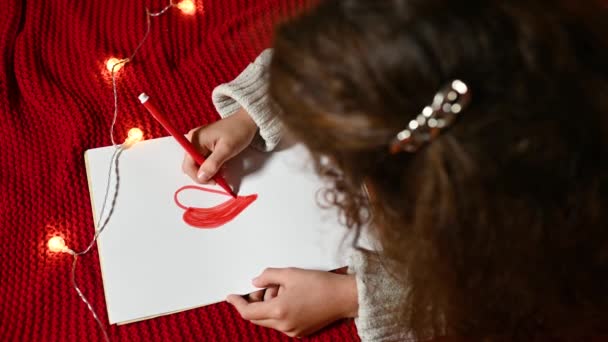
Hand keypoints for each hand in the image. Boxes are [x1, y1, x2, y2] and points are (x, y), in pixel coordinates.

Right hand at [183, 107, 256, 183]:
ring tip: (222, 171)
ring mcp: (198, 142)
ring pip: (197, 164)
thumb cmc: (237, 132)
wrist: (246, 121)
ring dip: (208, 171)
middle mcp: (193, 140)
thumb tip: (201, 177)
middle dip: (204, 175)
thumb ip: (213, 164)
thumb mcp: (226, 149)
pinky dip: (211, 166)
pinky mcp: (204, 145)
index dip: (199, 177)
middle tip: (219, 179)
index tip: (214, 182)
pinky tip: (221, 166)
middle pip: (191, 166)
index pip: (188, 165)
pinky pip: (203, 160)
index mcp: (195, 140)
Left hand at [226, 268, 357, 337]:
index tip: (230, 296)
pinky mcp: (300, 332)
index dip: (237, 303)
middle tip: (262, 287)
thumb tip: (255, 282)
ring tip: (283, 288)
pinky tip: (290, 297)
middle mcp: (284, 325)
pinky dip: (278, 311)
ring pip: (269, 320)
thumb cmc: (320, 284)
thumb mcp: (290, 274)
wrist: (344, 297)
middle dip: (254, 302)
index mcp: (278, 311)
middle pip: (256, 318)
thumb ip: (268, 276)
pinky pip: (281, 323)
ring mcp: (292, 331)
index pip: (248, 311)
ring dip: (268, 306)